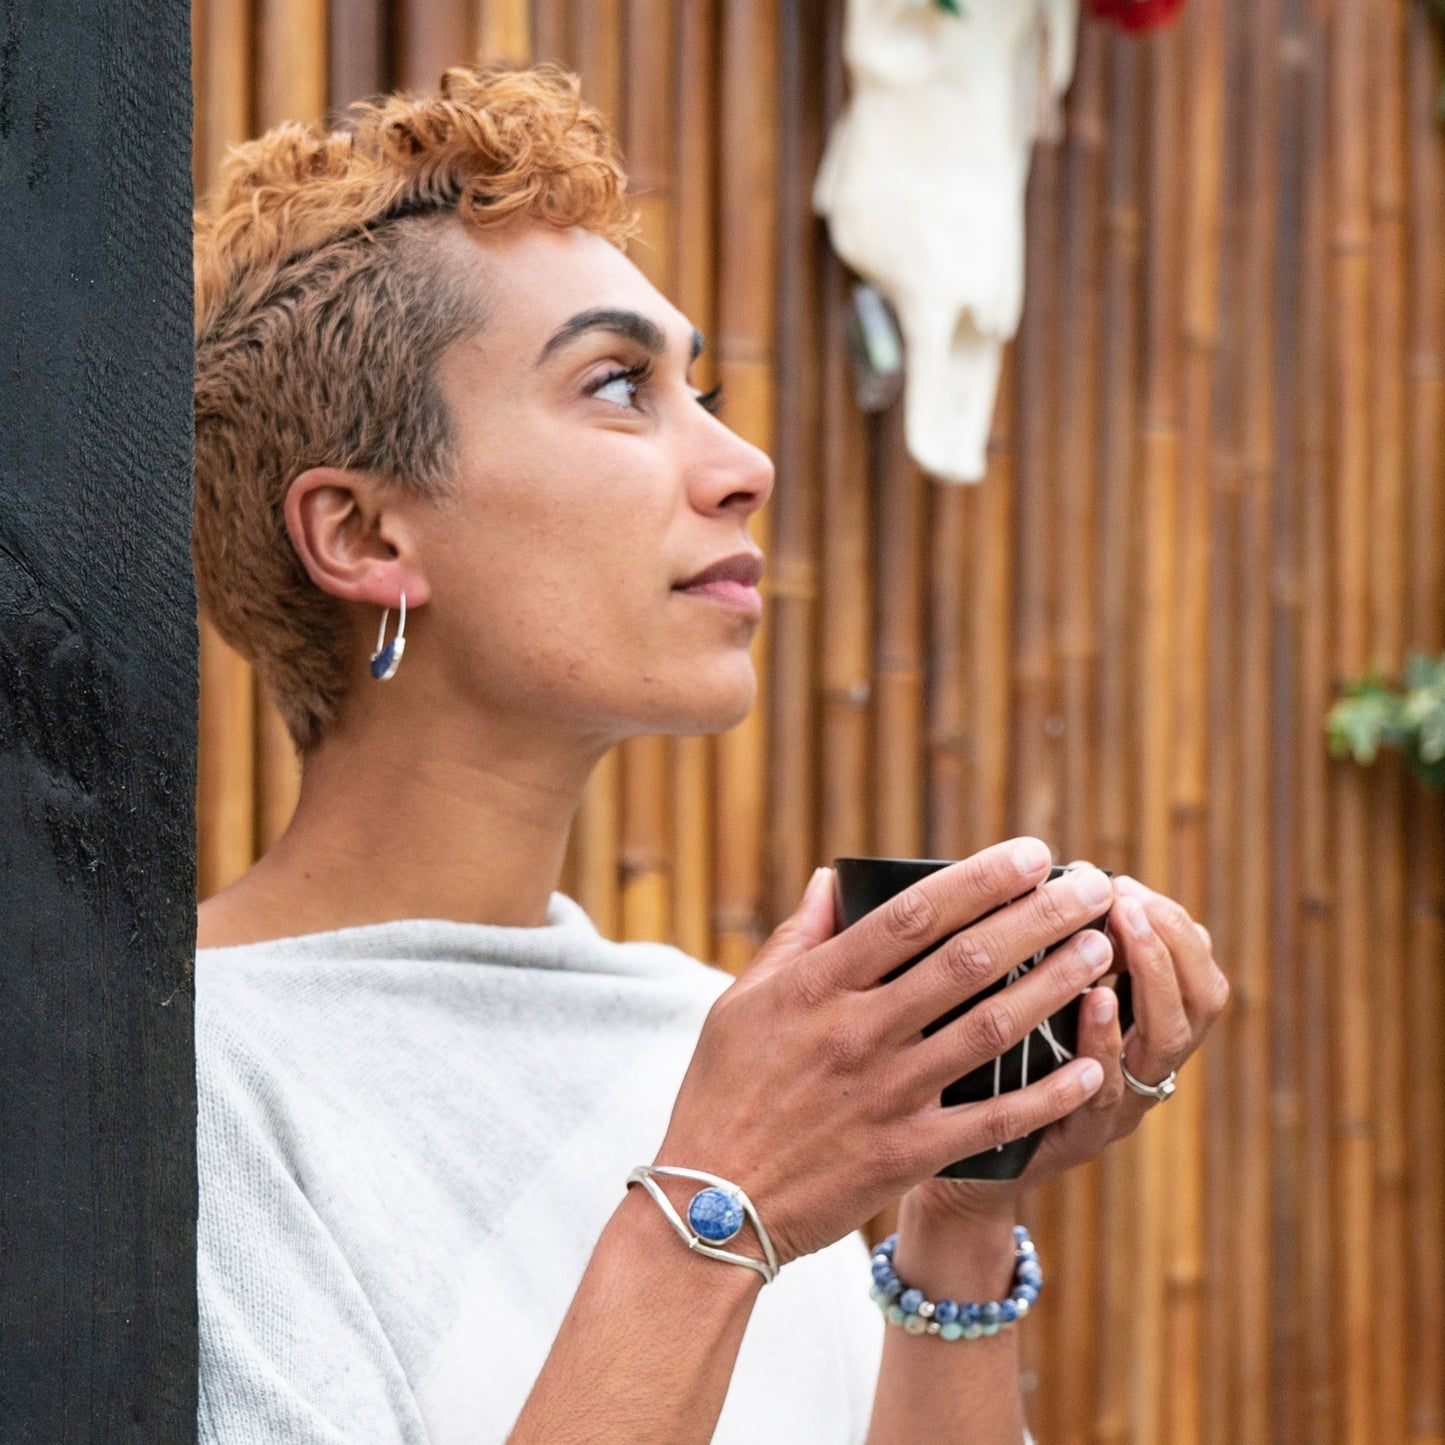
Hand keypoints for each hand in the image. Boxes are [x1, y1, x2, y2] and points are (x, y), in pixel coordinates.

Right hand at [652, 841, 1118, 1265]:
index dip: (980, 879)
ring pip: (991, 1028)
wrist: (712, 1204)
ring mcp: (887, 1094)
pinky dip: (1046, 1094)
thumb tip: (833, 879)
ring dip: (1054, 986)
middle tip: (1093, 888)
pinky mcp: (906, 1153)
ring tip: (1100, 951)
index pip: (913, 914)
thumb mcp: (742, 1002)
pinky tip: (1090, 1065)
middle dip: (1039, 916)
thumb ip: (796, 937)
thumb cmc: (724, 1092)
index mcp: (818, 986)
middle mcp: (859, 1031)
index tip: (1032, 853)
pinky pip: (992, 1119)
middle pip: (967, 960)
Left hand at [908, 867, 1229, 1225]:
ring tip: (1117, 938)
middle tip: (1127, 901)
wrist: (960, 1165)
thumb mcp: (1030, 1002)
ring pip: (1162, 1047)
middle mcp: (1143, 1069)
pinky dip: (1101, 1045)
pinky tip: (1091, 1004)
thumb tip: (1042, 870)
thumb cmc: (997, 1066)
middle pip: (1198, 1004)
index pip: (1196, 971)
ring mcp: (1115, 1108)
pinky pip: (1100, 1096)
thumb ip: (1049, 952)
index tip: (1125, 885)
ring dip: (1146, 982)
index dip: (1172, 926)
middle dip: (1168, 943)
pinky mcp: (1072, 1139)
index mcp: (1140, 1030)